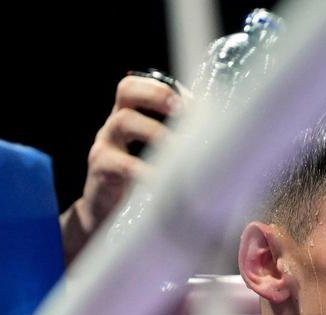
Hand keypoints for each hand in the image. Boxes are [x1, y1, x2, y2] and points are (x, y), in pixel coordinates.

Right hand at [60, 74, 183, 263]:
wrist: (107, 218)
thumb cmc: (142, 185)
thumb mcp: (159, 160)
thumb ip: (180, 145)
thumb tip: (223, 143)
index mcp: (131, 116)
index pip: (141, 85)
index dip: (165, 88)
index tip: (194, 102)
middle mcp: (115, 125)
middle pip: (127, 90)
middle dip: (157, 94)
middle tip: (183, 110)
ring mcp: (105, 145)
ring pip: (124, 121)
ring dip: (157, 132)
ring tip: (180, 149)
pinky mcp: (101, 170)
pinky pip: (122, 164)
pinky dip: (146, 171)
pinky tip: (164, 182)